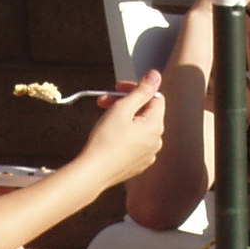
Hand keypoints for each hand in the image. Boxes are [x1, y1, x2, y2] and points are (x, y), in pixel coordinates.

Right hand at [76, 72, 165, 187]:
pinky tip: (108, 137)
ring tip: (104, 120)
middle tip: (105, 101)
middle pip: (146, 113)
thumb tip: (156, 76)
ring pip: (139, 128)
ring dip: (123, 119)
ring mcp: (148, 154)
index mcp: (155, 126)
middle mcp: (156, 141)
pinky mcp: (137, 164)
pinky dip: (124, 135)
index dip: (136, 89)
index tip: (118, 88)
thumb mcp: (123, 108)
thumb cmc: (105, 141)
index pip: (154, 97)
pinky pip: (135, 143)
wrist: (93, 172)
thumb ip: (142, 91)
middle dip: (126, 103)